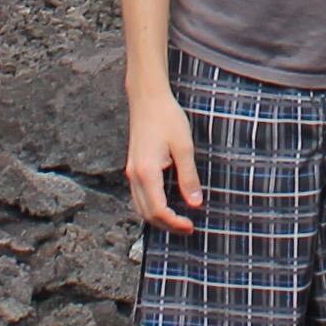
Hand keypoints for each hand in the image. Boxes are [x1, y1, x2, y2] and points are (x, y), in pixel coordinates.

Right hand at [123, 79, 204, 232]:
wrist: (147, 97)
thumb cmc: (167, 118)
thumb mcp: (184, 147)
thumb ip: (188, 177)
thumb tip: (195, 203)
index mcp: (147, 172)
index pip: (158, 210)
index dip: (174, 222)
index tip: (191, 226)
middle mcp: (134, 175)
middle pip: (146, 213)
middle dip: (166, 225)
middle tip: (188, 228)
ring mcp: (130, 171)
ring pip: (139, 206)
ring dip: (157, 218)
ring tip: (178, 220)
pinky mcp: (132, 166)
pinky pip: (138, 195)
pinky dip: (150, 206)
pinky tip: (166, 204)